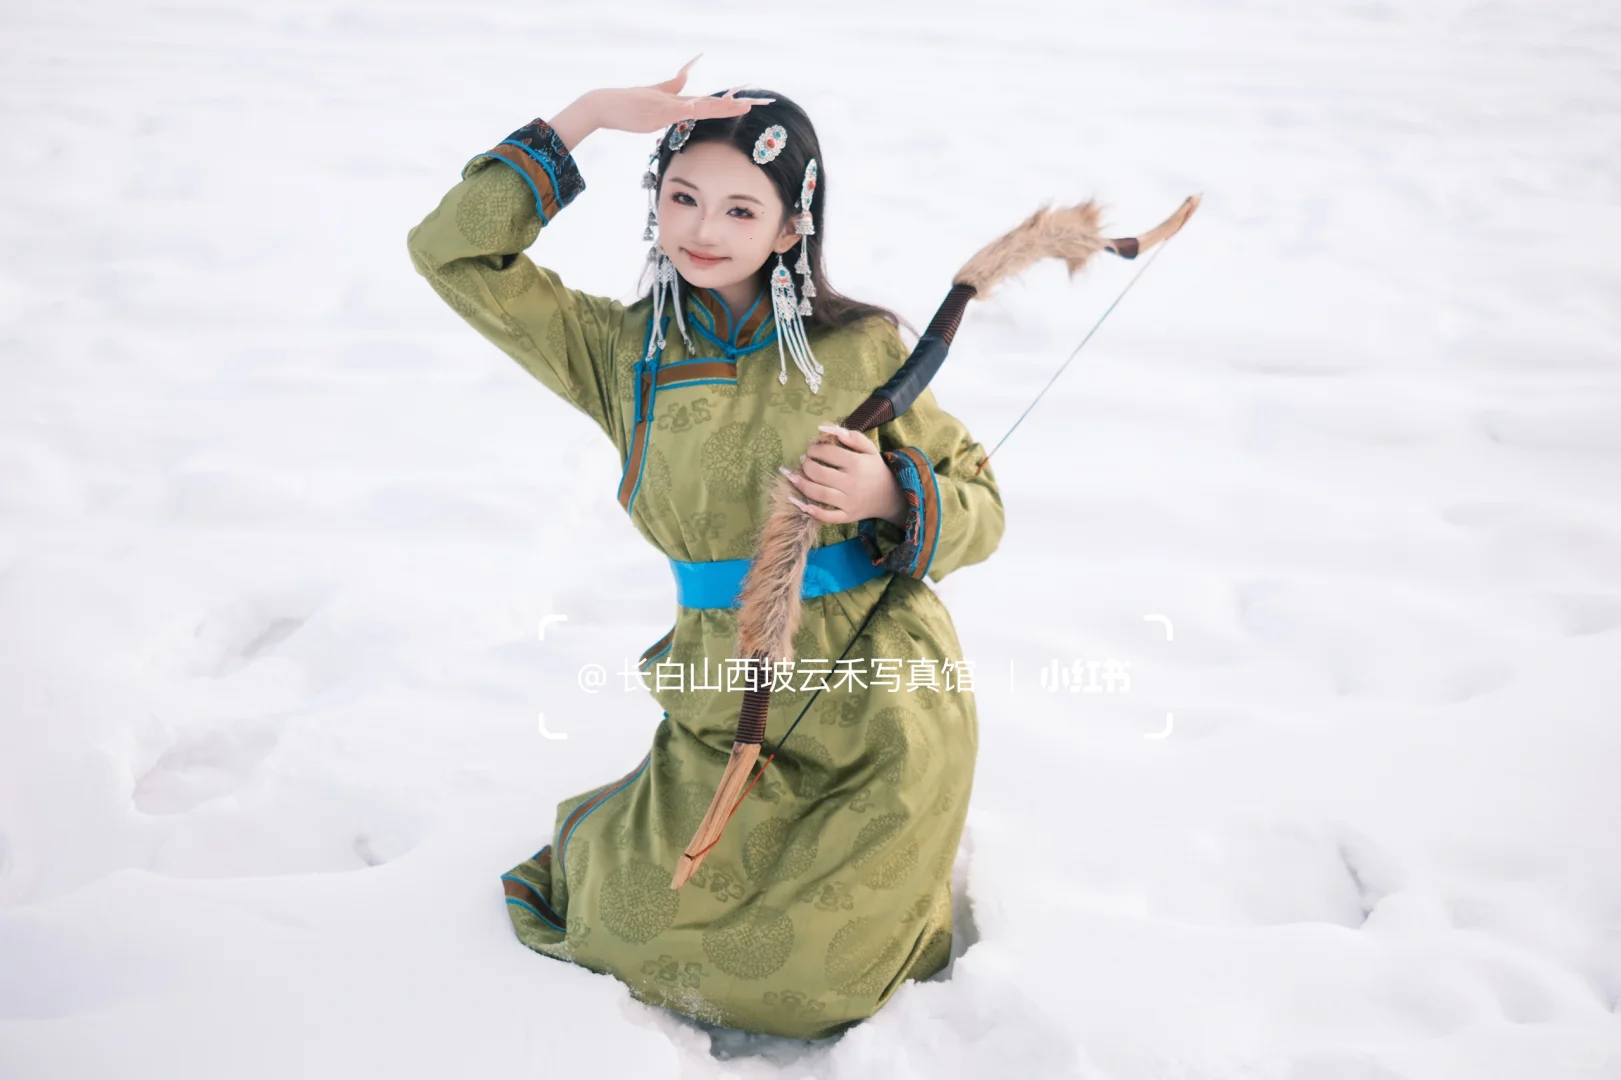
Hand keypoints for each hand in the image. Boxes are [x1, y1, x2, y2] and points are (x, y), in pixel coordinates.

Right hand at [586, 55, 772, 134]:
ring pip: (699, 106)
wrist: (605, 104)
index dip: (731, 103)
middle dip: (735, 104)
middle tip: (757, 103)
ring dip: (719, 106)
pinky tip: (699, 107)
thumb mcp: (655, 96)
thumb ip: (672, 86)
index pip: (711, 103)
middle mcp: (678, 102)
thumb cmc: (629, 104)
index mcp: (679, 101)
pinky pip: (676, 111)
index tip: (750, 103)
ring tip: (740, 104)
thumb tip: (688, 75)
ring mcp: (668, 105)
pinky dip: (688, 108)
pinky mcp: (656, 111)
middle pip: (711, 103)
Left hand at [780, 424, 906, 525]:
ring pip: (820, 494)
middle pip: (820, 474)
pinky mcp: (848, 516)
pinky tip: (802, 505)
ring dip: (802, 485)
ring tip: (793, 478)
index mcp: (857, 464)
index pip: (828, 453)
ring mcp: (849, 502)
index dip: (815, 449)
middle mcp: (852, 483)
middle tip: (804, 462)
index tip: (811, 449)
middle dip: (806, 465)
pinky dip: (814, 512)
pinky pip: (828, 517)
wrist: (890, 496)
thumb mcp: (869, 449)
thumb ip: (851, 436)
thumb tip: (825, 428)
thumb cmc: (875, 469)